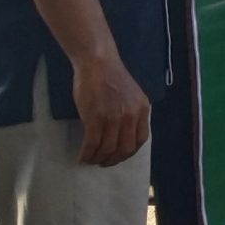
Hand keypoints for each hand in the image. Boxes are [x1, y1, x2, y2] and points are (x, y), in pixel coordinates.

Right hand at [72, 52, 151, 166]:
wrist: (98, 63)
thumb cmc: (111, 77)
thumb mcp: (132, 95)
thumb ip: (131, 113)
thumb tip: (123, 134)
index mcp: (142, 109)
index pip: (140, 140)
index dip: (128, 152)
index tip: (118, 156)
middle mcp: (131, 116)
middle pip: (125, 149)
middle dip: (113, 160)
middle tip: (102, 162)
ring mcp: (113, 118)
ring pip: (107, 149)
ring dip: (97, 159)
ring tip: (90, 159)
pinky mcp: (95, 118)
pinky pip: (92, 144)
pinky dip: (86, 154)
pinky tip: (82, 157)